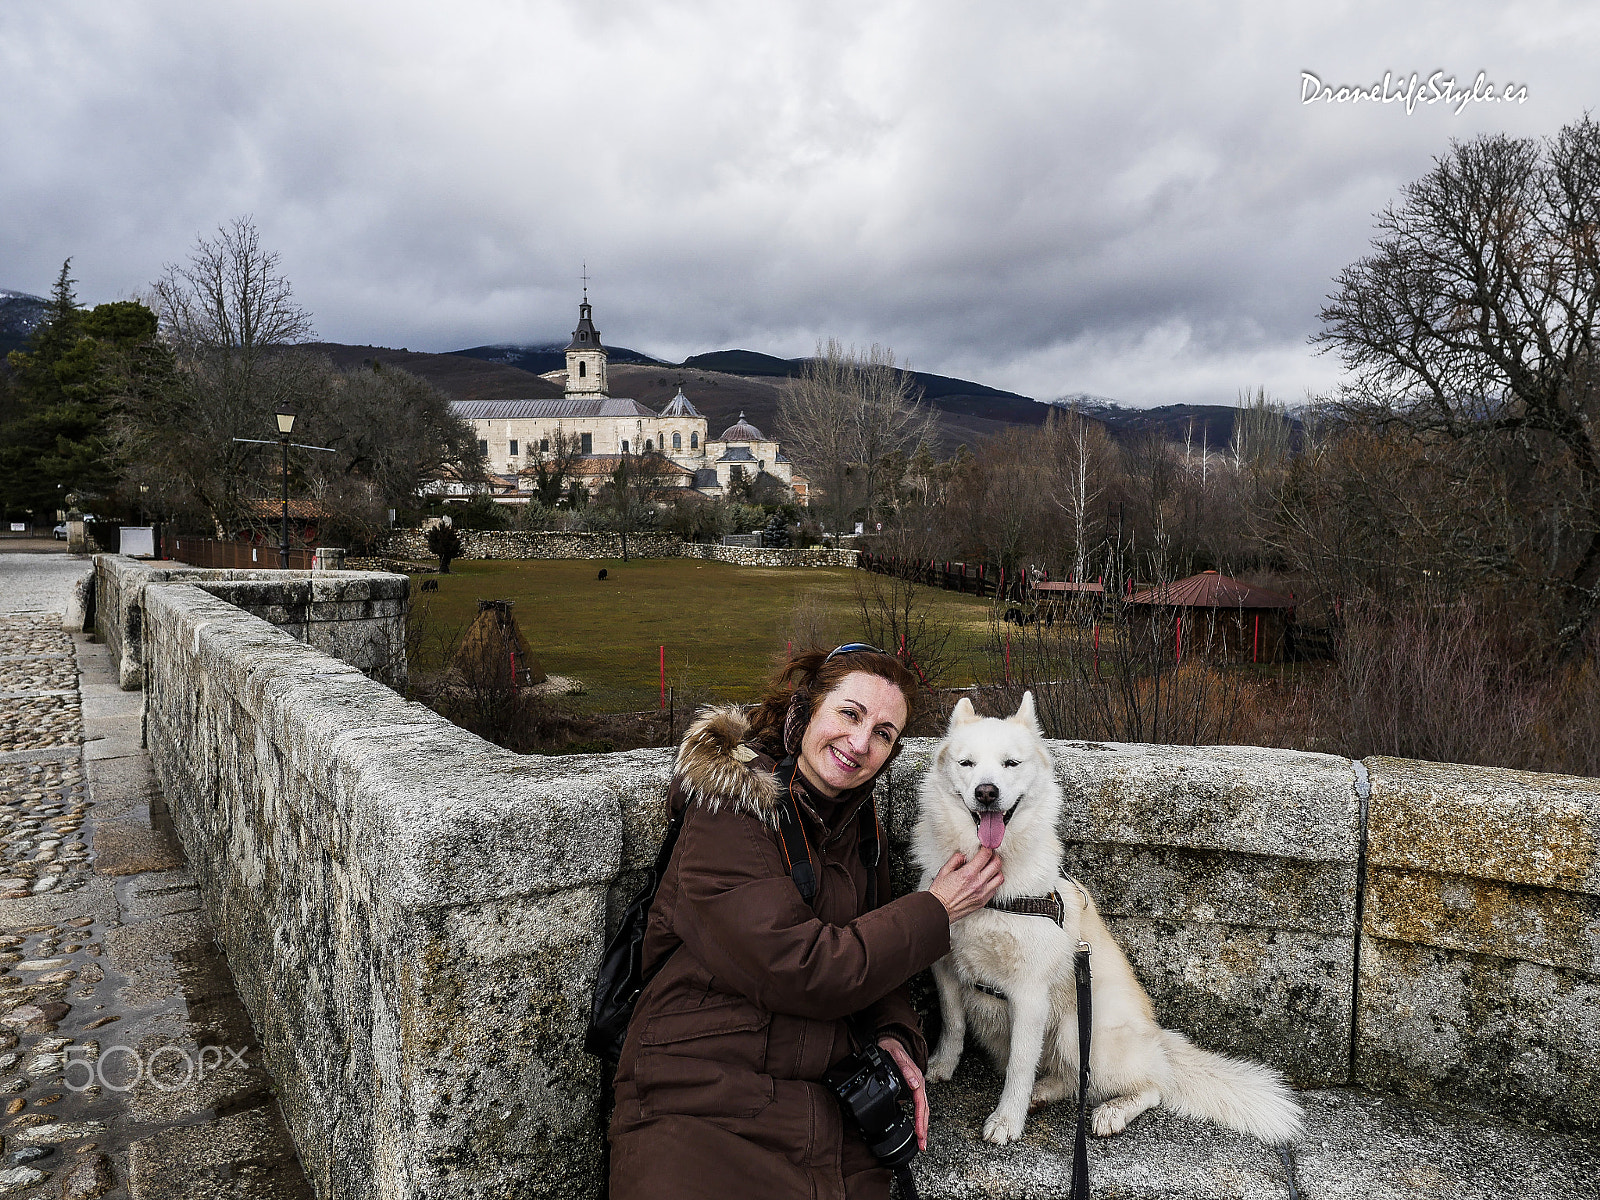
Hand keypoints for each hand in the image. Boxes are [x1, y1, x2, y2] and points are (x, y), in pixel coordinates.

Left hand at [878, 1036, 928, 1151]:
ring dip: (923, 1127)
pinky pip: (919, 1107)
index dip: (920, 1119)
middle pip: (924, 1110)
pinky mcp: (912, 1091)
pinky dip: (919, 1120)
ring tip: (922, 1142)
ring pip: (923, 1111)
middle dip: (923, 1129)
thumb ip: (906, 1070)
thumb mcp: (896, 1057)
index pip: (920, 1103)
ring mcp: (917, 1088)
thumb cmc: (893, 1050)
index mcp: (917, 1079)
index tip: (919, 1132)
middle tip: (922, 1144)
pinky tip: (918, 1129)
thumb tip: (915, 1085)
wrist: (891, 1043)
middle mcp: (919, 1085)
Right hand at [928, 848, 1003, 921]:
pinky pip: (995, 889)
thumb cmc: (940, 892)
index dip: (987, 848)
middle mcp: (978, 883)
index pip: (985, 855)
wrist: (939, 910)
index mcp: (968, 873)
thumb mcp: (944, 870)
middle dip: (995, 857)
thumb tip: (964, 856)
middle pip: (997, 865)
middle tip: (991, 855)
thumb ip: (955, 859)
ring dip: (997, 870)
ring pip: (1000, 878)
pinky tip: (987, 880)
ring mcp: (982, 893)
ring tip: (991, 868)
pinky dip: (994, 882)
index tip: (986, 846)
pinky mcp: (983, 901)